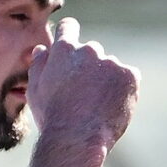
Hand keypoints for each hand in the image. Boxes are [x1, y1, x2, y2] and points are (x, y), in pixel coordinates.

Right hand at [26, 21, 139, 149]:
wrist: (77, 138)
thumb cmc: (52, 116)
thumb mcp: (36, 90)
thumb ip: (39, 65)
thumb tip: (43, 49)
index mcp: (63, 49)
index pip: (68, 28)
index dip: (69, 35)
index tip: (72, 47)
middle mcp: (89, 49)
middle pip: (91, 51)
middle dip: (89, 67)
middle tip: (84, 94)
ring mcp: (111, 62)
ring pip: (111, 67)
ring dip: (107, 80)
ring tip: (97, 106)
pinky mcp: (130, 75)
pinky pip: (129, 78)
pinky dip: (124, 90)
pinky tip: (113, 107)